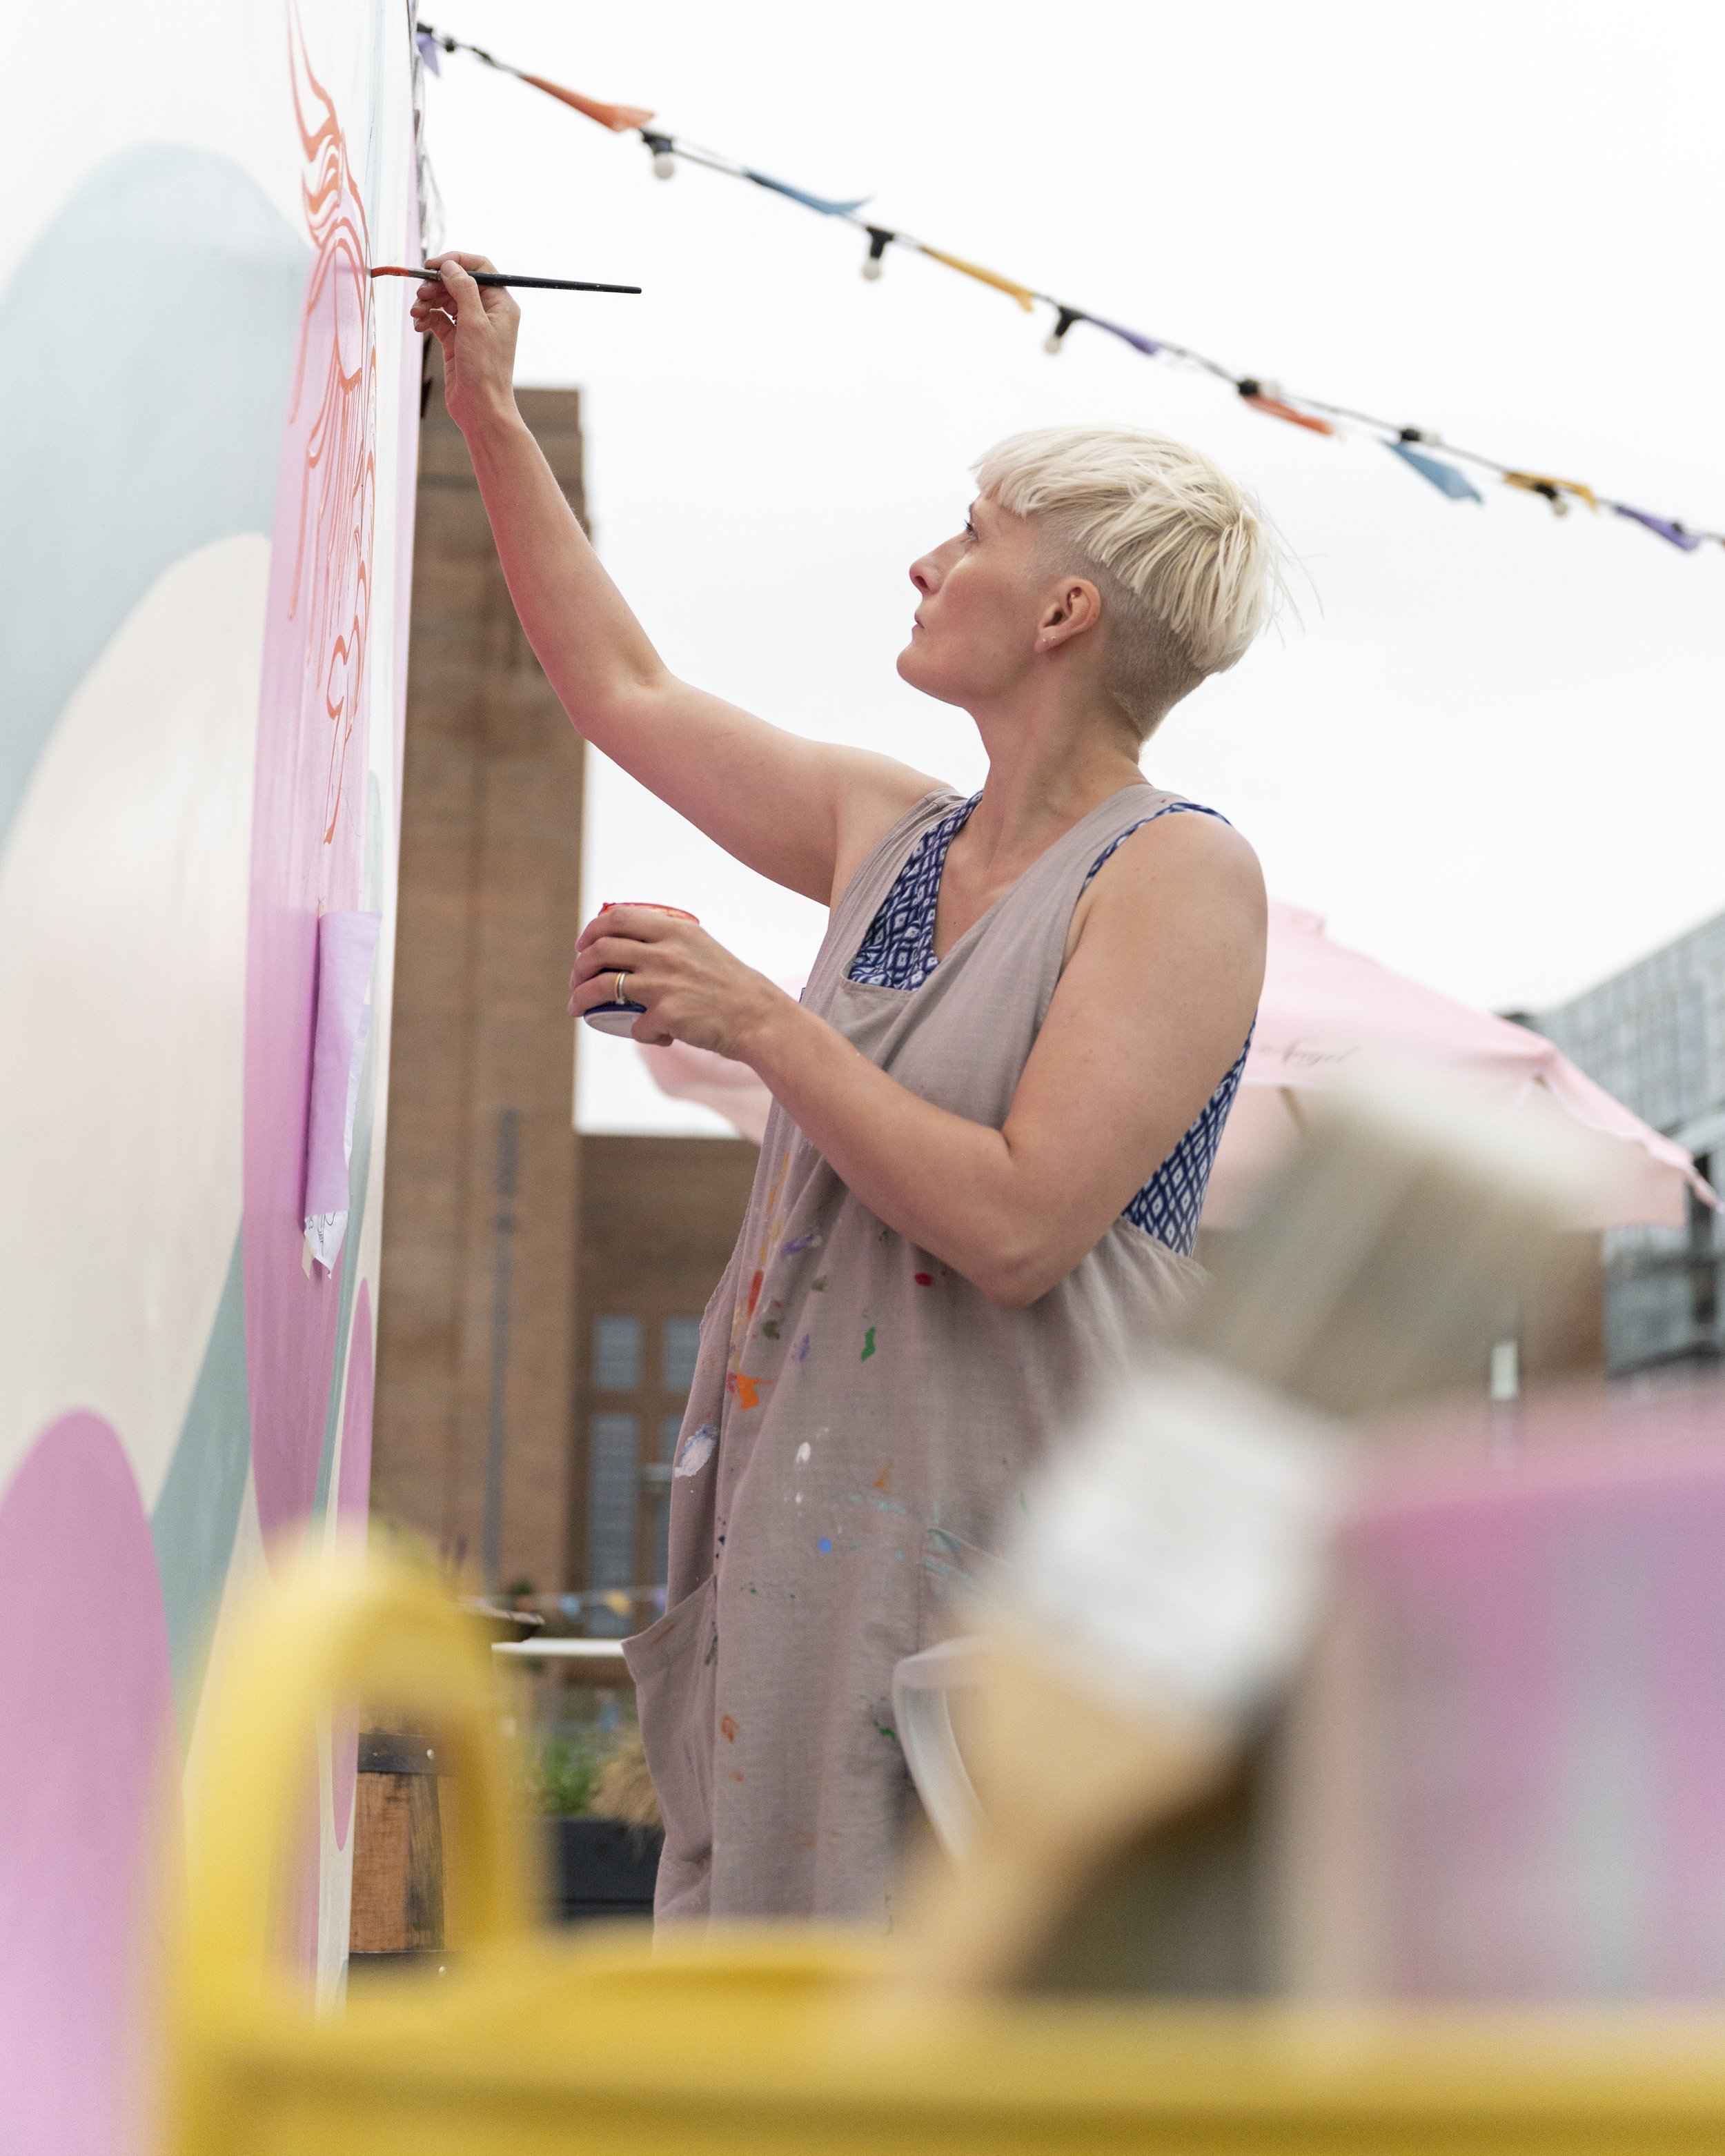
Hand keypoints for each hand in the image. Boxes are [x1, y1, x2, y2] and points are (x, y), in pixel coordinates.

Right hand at [410, 252, 520, 435]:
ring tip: (416, 312)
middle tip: (420, 293)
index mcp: (501, 304)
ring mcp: (472, 327)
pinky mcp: (457, 342)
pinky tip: (418, 326)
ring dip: (428, 302)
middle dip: (437, 284)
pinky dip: (427, 319)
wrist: (480, 408)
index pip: (479, 268)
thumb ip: (463, 289)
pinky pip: (438, 320)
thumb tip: (449, 265)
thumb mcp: (474, 322)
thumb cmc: (484, 369)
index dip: (455, 262)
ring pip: (445, 300)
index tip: (432, 265)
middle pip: (458, 283)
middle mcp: (488, 313)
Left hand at [569, 907, 787, 1058]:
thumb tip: (631, 940)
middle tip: (576, 979)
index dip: (592, 931)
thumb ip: (670, 939)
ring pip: (603, 987)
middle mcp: (666, 953)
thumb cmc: (729, 984)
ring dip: (581, 998)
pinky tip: (650, 1034)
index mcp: (674, 931)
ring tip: (576, 1007)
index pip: (618, 919)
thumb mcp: (701, 946)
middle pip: (602, 951)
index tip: (583, 946)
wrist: (757, 1017)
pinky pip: (634, 1026)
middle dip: (580, 967)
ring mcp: (664, 984)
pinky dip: (637, 1032)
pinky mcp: (667, 1015)